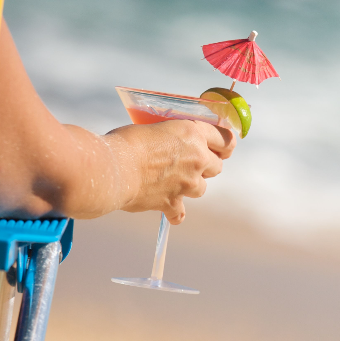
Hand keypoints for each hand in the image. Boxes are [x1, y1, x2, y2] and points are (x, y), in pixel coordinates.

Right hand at [106, 120, 235, 223]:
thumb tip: (169, 144)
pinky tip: (169, 210)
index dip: (225, 144)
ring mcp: (187, 183)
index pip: (225, 139)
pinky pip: (180, 213)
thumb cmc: (127, 142)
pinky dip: (175, 212)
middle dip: (207, 165)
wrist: (114, 167)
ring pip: (201, 188)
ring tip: (174, 181)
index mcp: (194, 134)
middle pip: (217, 166)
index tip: (224, 148)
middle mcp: (197, 159)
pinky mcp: (172, 202)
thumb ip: (171, 137)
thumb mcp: (156, 127)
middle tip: (191, 163)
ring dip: (191, 186)